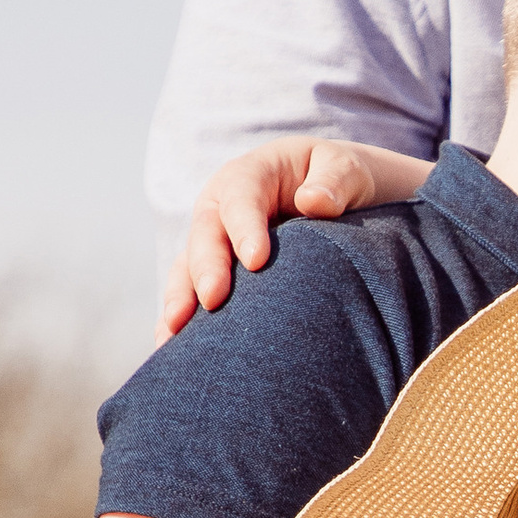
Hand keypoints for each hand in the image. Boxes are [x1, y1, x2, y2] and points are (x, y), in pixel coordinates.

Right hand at [159, 135, 408, 335]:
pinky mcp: (215, 273)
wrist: (335, 199)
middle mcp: (223, 208)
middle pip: (206, 234)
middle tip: (213, 300)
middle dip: (206, 267)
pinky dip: (180, 320)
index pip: (242, 197)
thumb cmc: (340, 181)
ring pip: (188, 267)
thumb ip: (336, 181)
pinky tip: (170, 347)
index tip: (257, 261)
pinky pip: (190, 293)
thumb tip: (315, 202)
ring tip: (174, 333)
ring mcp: (215, 242)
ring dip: (180, 298)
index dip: (245, 228)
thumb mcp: (347, 170)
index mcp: (252, 175)